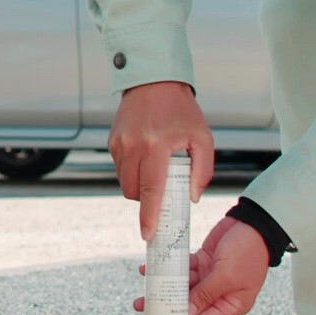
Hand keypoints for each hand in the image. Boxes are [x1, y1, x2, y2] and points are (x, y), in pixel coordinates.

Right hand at [108, 81, 215, 239]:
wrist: (154, 81)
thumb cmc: (181, 110)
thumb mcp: (202, 137)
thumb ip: (202, 170)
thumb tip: (192, 197)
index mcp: (157, 146)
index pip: (152, 189)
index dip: (149, 215)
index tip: (148, 233)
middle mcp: (134, 145)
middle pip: (134, 192)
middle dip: (147, 201)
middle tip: (162, 194)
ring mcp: (120, 144)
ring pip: (125, 182)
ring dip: (139, 187)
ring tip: (155, 171)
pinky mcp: (112, 141)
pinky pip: (121, 169)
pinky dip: (133, 172)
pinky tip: (146, 158)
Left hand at [131, 215, 270, 314]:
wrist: (252, 221)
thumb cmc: (250, 251)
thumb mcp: (226, 277)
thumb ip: (204, 294)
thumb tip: (187, 312)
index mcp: (232, 304)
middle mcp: (221, 292)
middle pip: (191, 302)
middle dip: (168, 303)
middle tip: (146, 306)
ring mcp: (212, 276)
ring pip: (185, 285)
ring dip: (167, 285)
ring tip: (147, 287)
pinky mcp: (205, 261)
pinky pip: (185, 267)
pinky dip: (171, 267)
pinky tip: (156, 268)